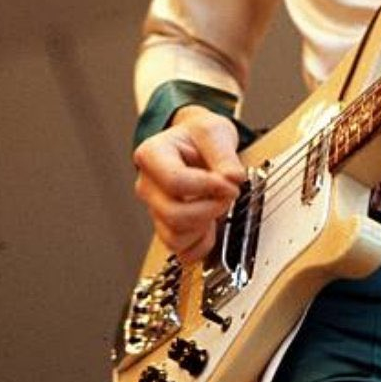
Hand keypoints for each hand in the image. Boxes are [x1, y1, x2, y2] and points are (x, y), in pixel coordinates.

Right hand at [133, 105, 245, 261]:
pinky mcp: (168, 228)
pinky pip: (181, 251)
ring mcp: (156, 209)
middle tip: (229, 194)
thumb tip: (233, 179)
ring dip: (205, 227)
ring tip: (219, 205)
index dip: (208, 186)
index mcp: (151, 155)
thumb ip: (224, 154)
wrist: (196, 144)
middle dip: (209, 209)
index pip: (174, 181)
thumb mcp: (214, 130)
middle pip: (173, 214)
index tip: (230, 182)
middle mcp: (148, 185)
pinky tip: (212, 225)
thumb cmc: (199, 135)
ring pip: (175, 237)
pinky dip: (202, 244)